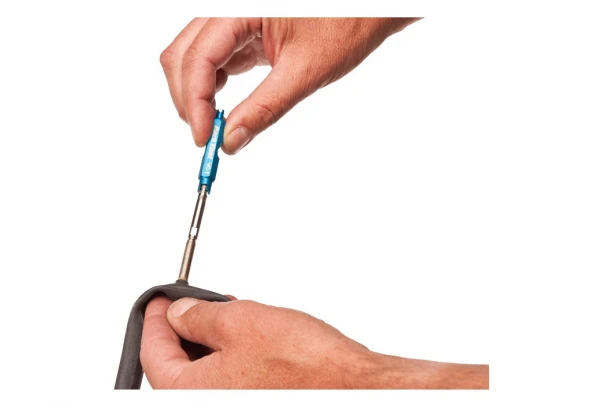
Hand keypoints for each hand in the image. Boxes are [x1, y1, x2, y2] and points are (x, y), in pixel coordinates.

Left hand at [140, 296, 488, 388]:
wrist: (354, 389)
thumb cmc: (308, 368)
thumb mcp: (242, 322)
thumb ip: (199, 316)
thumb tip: (179, 313)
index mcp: (191, 394)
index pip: (154, 354)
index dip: (154, 319)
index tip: (159, 301)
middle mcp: (209, 406)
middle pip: (176, 367)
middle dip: (183, 329)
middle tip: (188, 305)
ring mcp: (233, 405)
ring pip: (204, 373)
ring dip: (209, 342)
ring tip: (224, 314)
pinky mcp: (255, 401)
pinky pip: (229, 380)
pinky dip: (230, 356)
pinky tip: (246, 338)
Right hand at [159, 18, 419, 153]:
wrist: (367, 10)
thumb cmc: (344, 26)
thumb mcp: (305, 72)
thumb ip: (265, 108)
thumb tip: (232, 141)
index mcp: (241, 10)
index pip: (197, 58)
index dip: (194, 102)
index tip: (205, 138)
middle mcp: (229, 10)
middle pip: (182, 56)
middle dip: (187, 100)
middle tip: (207, 137)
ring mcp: (232, 20)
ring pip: (190, 58)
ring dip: (195, 94)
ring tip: (215, 126)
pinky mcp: (241, 33)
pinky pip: (210, 60)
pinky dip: (209, 87)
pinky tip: (222, 108)